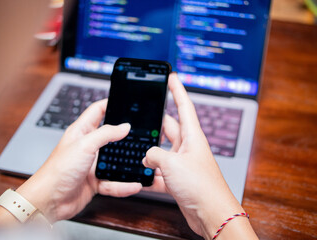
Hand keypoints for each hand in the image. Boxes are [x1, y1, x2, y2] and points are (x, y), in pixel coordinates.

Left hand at [16, 99, 141, 222]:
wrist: (49, 200)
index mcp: (81, 131)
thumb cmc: (58, 170)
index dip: (110, 103)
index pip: (97, 111)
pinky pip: (113, 182)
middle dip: (125, 135)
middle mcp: (87, 146)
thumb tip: (124, 126)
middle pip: (110, 136)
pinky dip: (124, 185)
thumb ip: (106, 133)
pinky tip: (134, 184)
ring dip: (127, 163)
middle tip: (141, 132)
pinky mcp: (95, 181)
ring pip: (114, 161)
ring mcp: (91, 164)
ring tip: (141, 162)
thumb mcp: (84, 145)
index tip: (125, 102)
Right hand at [143, 73, 256, 238]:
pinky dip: (152, 174)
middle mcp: (189, 147)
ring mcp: (183, 163)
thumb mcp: (172, 163)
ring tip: (139, 151)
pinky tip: (144, 177)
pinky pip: (162, 171)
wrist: (211, 213)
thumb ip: (155, 155)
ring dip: (152, 153)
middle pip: (170, 128)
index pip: (184, 106)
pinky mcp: (179, 179)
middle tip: (144, 117)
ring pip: (163, 151)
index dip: (177, 90)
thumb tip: (147, 157)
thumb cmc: (201, 186)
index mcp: (193, 137)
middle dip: (157, 123)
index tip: (172, 77)